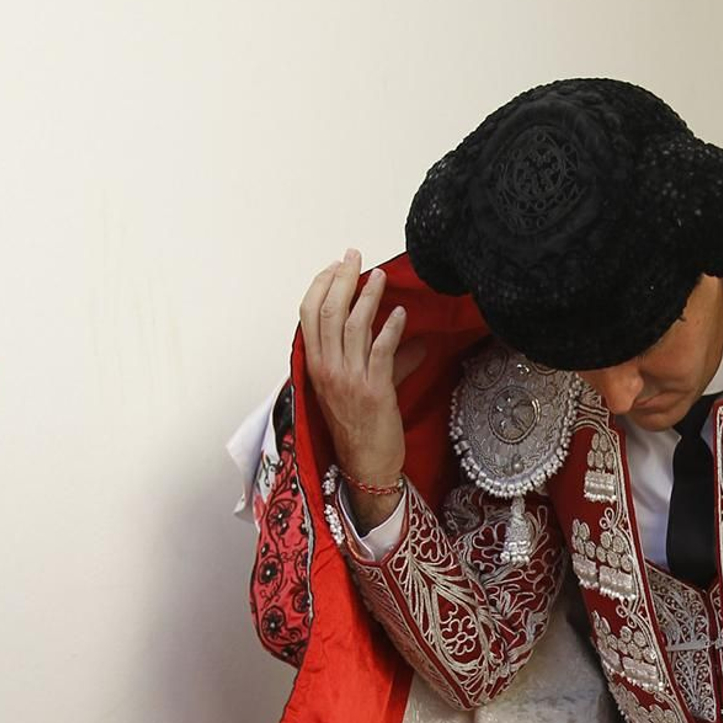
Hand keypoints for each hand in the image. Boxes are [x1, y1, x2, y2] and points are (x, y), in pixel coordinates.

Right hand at [298, 250, 424, 493]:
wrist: (367, 466)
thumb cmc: (361, 430)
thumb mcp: (362, 388)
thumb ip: (386, 362)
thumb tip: (413, 343)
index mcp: (316, 365)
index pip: (309, 315)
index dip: (321, 286)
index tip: (336, 267)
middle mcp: (327, 369)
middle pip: (327, 312)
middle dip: (341, 279)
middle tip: (354, 257)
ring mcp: (348, 379)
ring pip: (352, 326)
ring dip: (367, 296)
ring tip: (379, 276)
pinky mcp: (374, 389)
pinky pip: (380, 351)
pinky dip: (390, 329)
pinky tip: (400, 314)